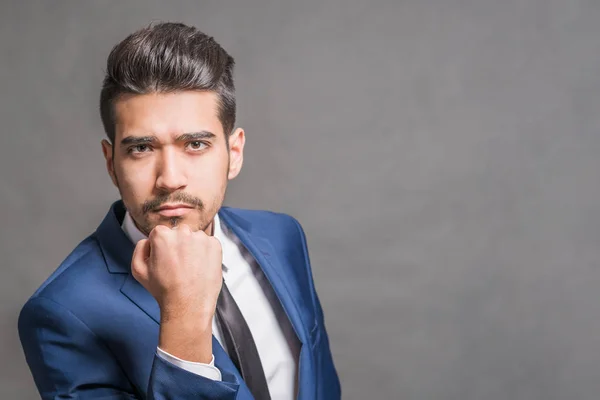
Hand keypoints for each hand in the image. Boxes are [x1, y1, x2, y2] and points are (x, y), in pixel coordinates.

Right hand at [130, 223, 221, 362]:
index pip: (160, 233)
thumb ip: (140, 248)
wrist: (188, 305)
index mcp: (162, 235)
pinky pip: (208, 244)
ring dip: (192, 249)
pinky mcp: (215, 245)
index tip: (165, 261)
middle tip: (177, 266)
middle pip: (178, 234)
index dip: (161, 248)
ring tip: (190, 269)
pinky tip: (200, 268)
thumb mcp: (138, 270)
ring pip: (194, 239)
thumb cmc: (164, 290)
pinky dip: (205, 253)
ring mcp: (201, 238)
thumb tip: (148, 240)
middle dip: (178, 246)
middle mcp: (182, 232)